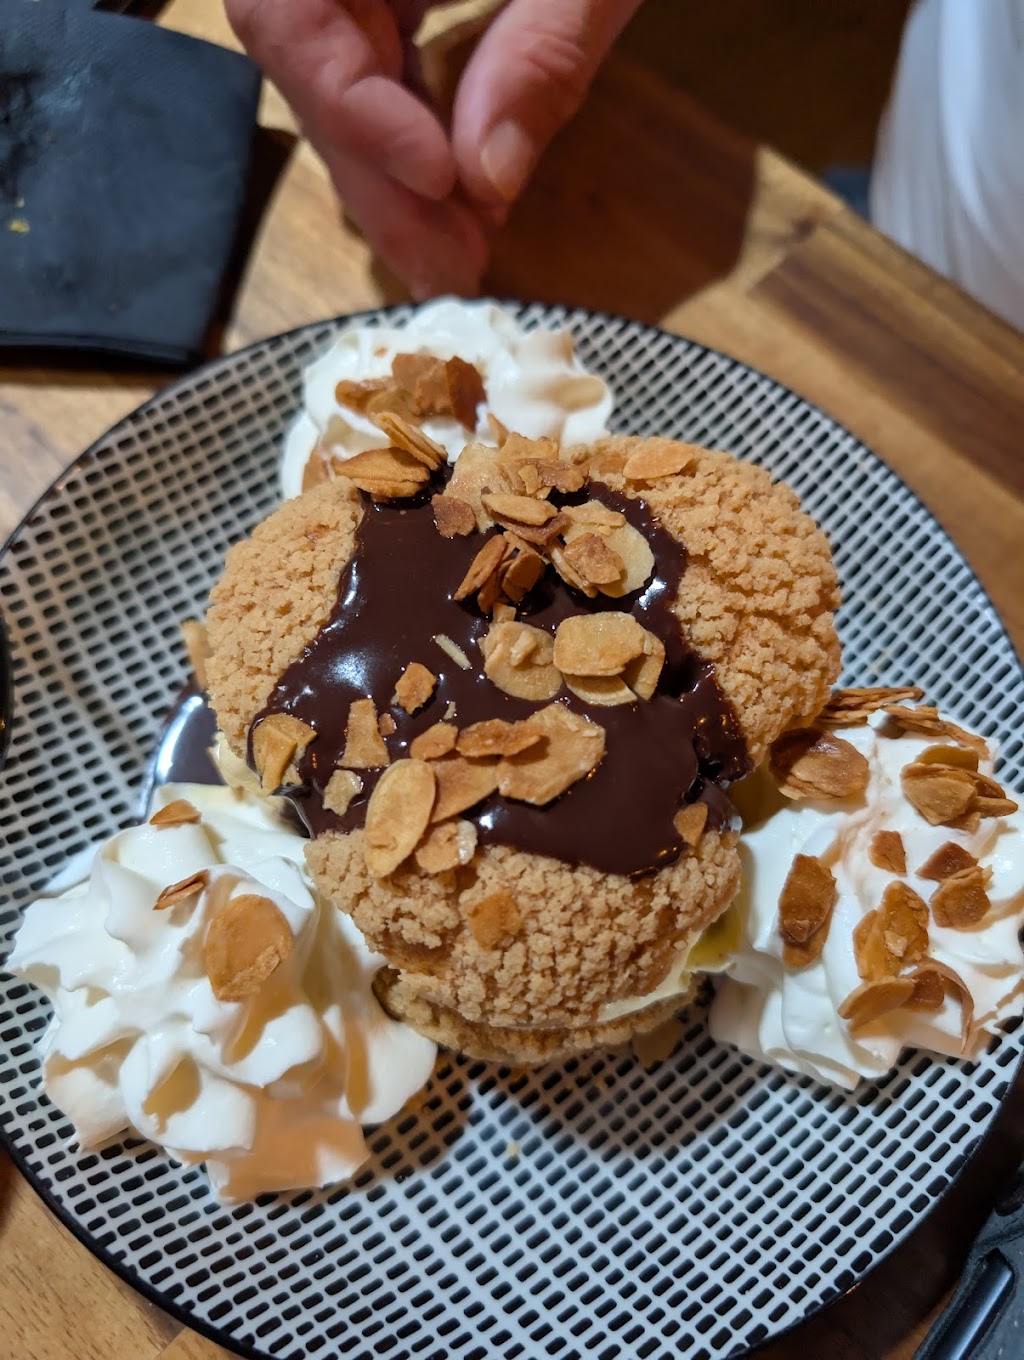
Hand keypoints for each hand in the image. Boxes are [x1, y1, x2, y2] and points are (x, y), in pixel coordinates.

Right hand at [225, 0, 641, 297]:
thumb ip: (545, 50)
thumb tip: (488, 182)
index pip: (283, 11)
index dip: (353, 107)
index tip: (438, 179)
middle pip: (303, 56)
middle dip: (378, 176)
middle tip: (446, 269)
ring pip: (331, 68)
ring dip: (393, 173)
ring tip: (457, 254)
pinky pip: (371, 49)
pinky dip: (413, 127)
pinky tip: (458, 191)